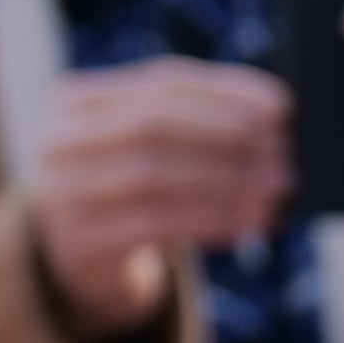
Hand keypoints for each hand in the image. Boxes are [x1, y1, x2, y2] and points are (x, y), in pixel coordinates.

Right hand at [23, 58, 287, 332]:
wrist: (81, 260)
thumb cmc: (134, 192)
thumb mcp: (152, 148)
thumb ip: (197, 122)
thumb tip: (276, 114)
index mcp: (78, 100)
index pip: (162, 82)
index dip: (227, 93)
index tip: (282, 108)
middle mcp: (60, 140)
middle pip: (154, 125)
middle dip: (227, 136)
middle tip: (283, 155)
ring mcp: (62, 191)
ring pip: (154, 174)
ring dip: (226, 181)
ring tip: (276, 191)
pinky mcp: (80, 240)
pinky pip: (154, 224)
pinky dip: (210, 220)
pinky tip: (249, 223)